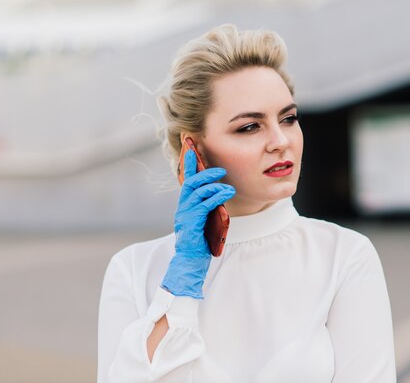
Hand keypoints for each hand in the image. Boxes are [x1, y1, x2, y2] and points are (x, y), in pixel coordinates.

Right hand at [161, 149, 234, 298]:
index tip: (190, 146)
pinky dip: (215, 197)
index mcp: (186, 205)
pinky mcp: (191, 223)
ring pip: (196, 191)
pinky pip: (203, 205)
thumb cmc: (201, 243)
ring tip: (227, 182)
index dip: (188, 163)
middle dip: (203, 171)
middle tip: (219, 168)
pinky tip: (225, 194)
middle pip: (190, 182)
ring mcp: (185, 215)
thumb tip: (220, 194)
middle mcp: (183, 207)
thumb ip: (209, 206)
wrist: (190, 262)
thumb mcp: (206, 220)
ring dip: (212, 184)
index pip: (187, 180)